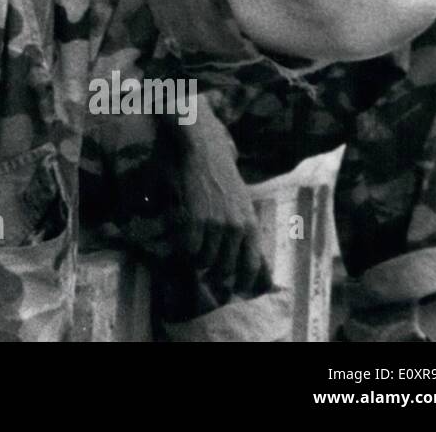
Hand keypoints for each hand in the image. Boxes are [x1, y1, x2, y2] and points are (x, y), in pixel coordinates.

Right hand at [164, 108, 271, 298]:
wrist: (202, 148)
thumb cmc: (221, 175)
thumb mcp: (242, 203)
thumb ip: (244, 231)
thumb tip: (249, 259)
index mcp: (251, 225)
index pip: (252, 267)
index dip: (242, 282)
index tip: (233, 288)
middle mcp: (237, 228)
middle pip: (225, 269)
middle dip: (214, 272)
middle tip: (206, 268)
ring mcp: (216, 224)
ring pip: (205, 261)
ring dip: (197, 260)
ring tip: (193, 250)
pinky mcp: (196, 218)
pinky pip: (190, 249)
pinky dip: (184, 249)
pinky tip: (183, 238)